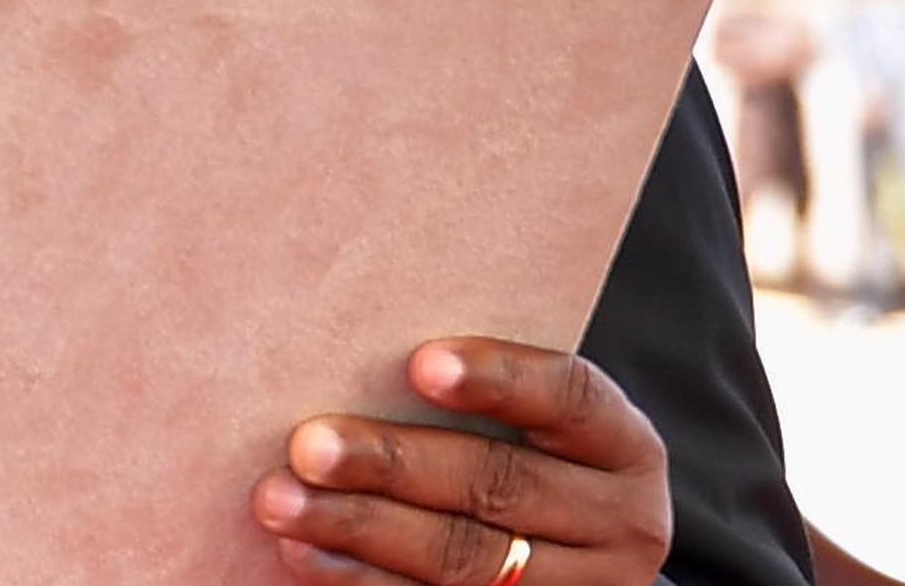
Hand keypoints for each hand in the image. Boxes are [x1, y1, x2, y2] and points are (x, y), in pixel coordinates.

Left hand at [249, 337, 671, 583]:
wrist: (566, 551)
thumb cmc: (525, 450)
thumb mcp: (535, 420)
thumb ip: (478, 388)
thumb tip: (353, 342)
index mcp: (624, 446)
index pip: (569, 398)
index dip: (498, 380)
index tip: (420, 365)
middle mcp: (620, 523)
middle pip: (498, 485)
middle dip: (393, 463)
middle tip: (309, 444)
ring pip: (464, 560)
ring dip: (359, 528)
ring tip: (280, 500)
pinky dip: (361, 580)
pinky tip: (305, 555)